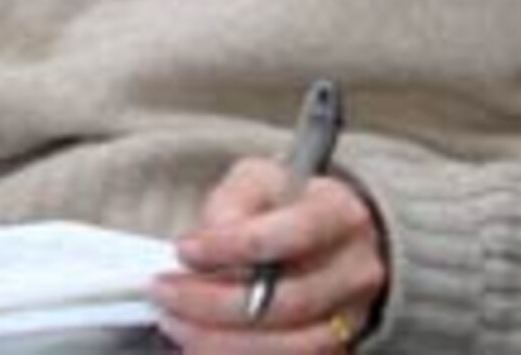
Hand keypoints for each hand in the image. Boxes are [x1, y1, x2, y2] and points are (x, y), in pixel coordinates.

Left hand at [153, 159, 386, 350]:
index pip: (292, 235)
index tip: (185, 248)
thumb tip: (207, 242)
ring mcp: (349, 317)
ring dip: (215, 341)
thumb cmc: (289, 209)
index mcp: (343, 216)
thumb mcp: (262, 182)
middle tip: (164, 293)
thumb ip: (232, 202)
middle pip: (283, 301)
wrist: (332, 241)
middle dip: (210, 304)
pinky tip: (199, 344)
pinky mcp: (333, 350)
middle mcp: (355, 270)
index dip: (231, 247)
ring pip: (282, 347)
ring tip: (175, 321)